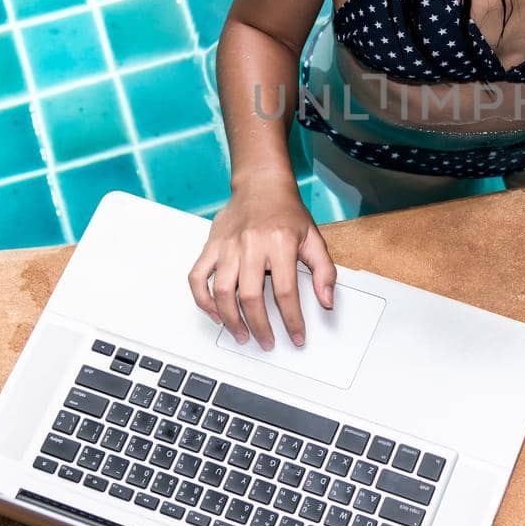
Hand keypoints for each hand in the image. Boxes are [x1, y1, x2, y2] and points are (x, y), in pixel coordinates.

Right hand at [186, 174, 336, 350]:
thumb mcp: (313, 238)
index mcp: (280, 243)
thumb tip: (326, 301)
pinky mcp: (211, 245)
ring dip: (231, 320)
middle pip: (251, 297)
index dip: (291, 319)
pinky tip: (215, 313)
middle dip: (259, 327)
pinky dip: (203, 299)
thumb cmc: (287, 212)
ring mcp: (227, 246)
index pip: (285, 291)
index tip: (296, 336)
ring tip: (241, 335)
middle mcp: (251, 245)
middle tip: (266, 342)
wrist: (261, 183)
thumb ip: (323, 271)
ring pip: (223, 292)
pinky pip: (198, 277)